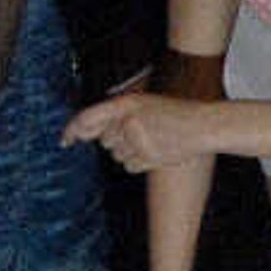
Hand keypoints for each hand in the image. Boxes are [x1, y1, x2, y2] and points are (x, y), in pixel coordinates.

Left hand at [63, 90, 210, 172]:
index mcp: (126, 103)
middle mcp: (128, 120)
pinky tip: (157, 152)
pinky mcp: (147, 156)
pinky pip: (130, 166)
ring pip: (117, 155)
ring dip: (130, 153)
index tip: (65, 141)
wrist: (205, 125)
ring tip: (153, 142)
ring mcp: (138, 139)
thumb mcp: (145, 104)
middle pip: (105, 140)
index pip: (87, 118)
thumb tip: (93, 135)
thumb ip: (119, 115)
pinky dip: (140, 163)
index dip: (73, 130)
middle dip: (116, 141)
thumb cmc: (177, 114)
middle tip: (139, 135)